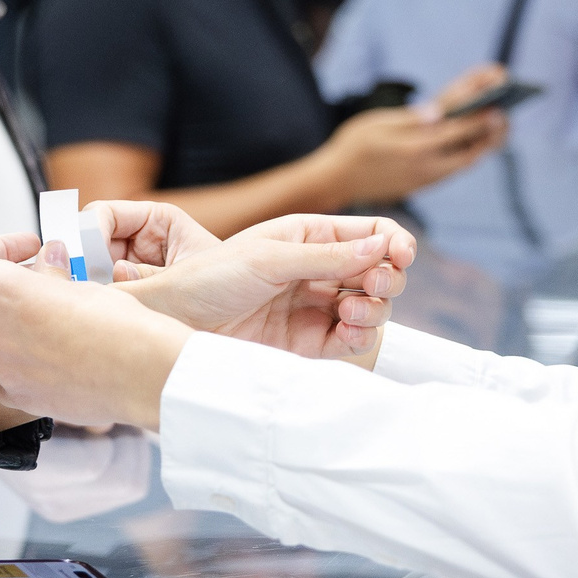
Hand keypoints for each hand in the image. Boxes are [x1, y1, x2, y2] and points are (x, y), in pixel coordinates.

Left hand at [0, 236, 191, 430]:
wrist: (140, 375)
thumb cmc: (115, 324)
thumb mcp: (80, 282)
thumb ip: (49, 272)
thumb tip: (47, 258)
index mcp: (0, 290)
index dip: (1, 245)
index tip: (29, 248)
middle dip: (5, 282)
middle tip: (42, 277)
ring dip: (12, 319)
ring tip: (52, 315)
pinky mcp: (14, 394)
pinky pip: (2, 370)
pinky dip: (18, 358)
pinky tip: (48, 353)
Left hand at [115, 212, 416, 365]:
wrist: (176, 324)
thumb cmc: (211, 278)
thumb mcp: (268, 259)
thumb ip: (327, 256)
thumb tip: (382, 249)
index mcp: (309, 236)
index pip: (371, 234)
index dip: (394, 242)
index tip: (400, 255)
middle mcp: (319, 270)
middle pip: (382, 272)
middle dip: (389, 278)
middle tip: (374, 285)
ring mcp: (317, 307)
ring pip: (374, 306)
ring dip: (375, 308)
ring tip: (348, 312)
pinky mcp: (312, 343)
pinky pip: (354, 339)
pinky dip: (361, 336)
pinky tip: (347, 330)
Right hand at [313, 76, 507, 204]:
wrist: (337, 180)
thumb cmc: (353, 145)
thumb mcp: (376, 124)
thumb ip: (410, 119)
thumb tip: (440, 112)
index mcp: (414, 147)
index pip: (457, 125)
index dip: (480, 108)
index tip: (499, 93)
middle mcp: (426, 166)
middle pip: (472, 146)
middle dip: (492, 127)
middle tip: (507, 109)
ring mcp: (427, 178)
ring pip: (468, 160)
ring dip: (487, 141)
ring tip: (501, 123)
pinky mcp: (425, 183)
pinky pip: (457, 167)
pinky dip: (472, 151)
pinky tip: (479, 139)